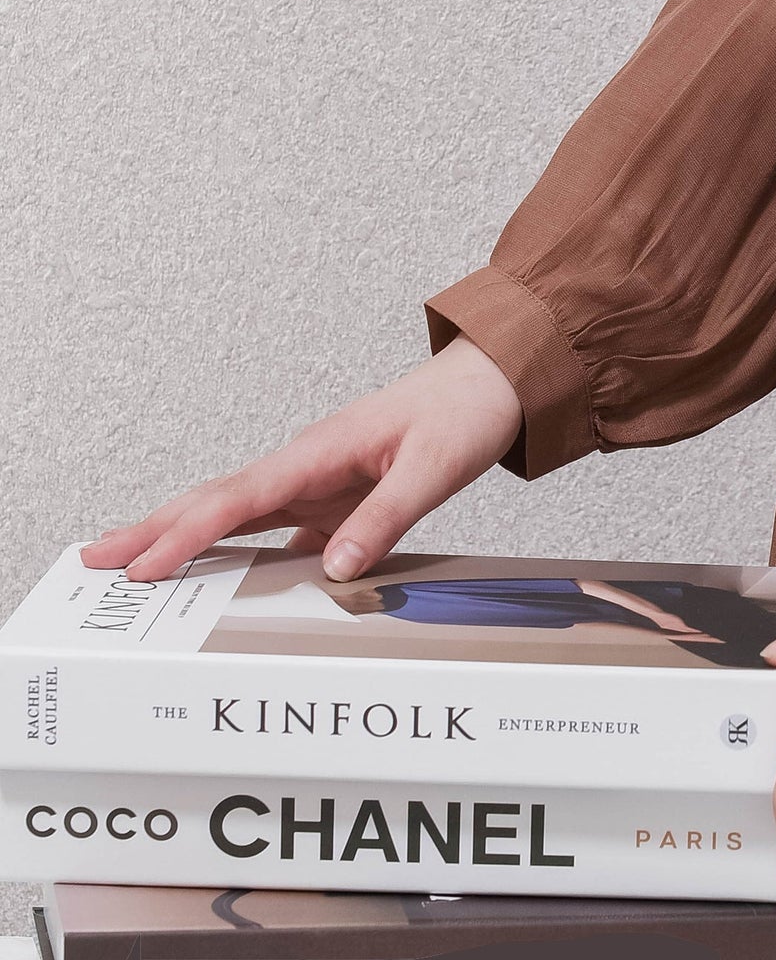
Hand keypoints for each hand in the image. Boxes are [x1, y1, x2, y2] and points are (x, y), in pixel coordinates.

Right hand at [80, 339, 524, 584]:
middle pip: (216, 500)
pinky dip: (237, 549)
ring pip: (236, 512)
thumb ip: (384, 517)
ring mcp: (316, 478)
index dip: (186, 533)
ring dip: (184, 537)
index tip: (144, 563)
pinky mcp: (333, 494)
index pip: (237, 496)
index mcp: (320, 449)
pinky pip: (274, 527)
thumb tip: (335, 568)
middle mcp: (306, 462)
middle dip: (154, 529)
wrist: (494, 381)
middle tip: (98, 559)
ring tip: (134, 568)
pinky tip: (218, 578)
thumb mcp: (434, 468)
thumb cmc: (464, 412)